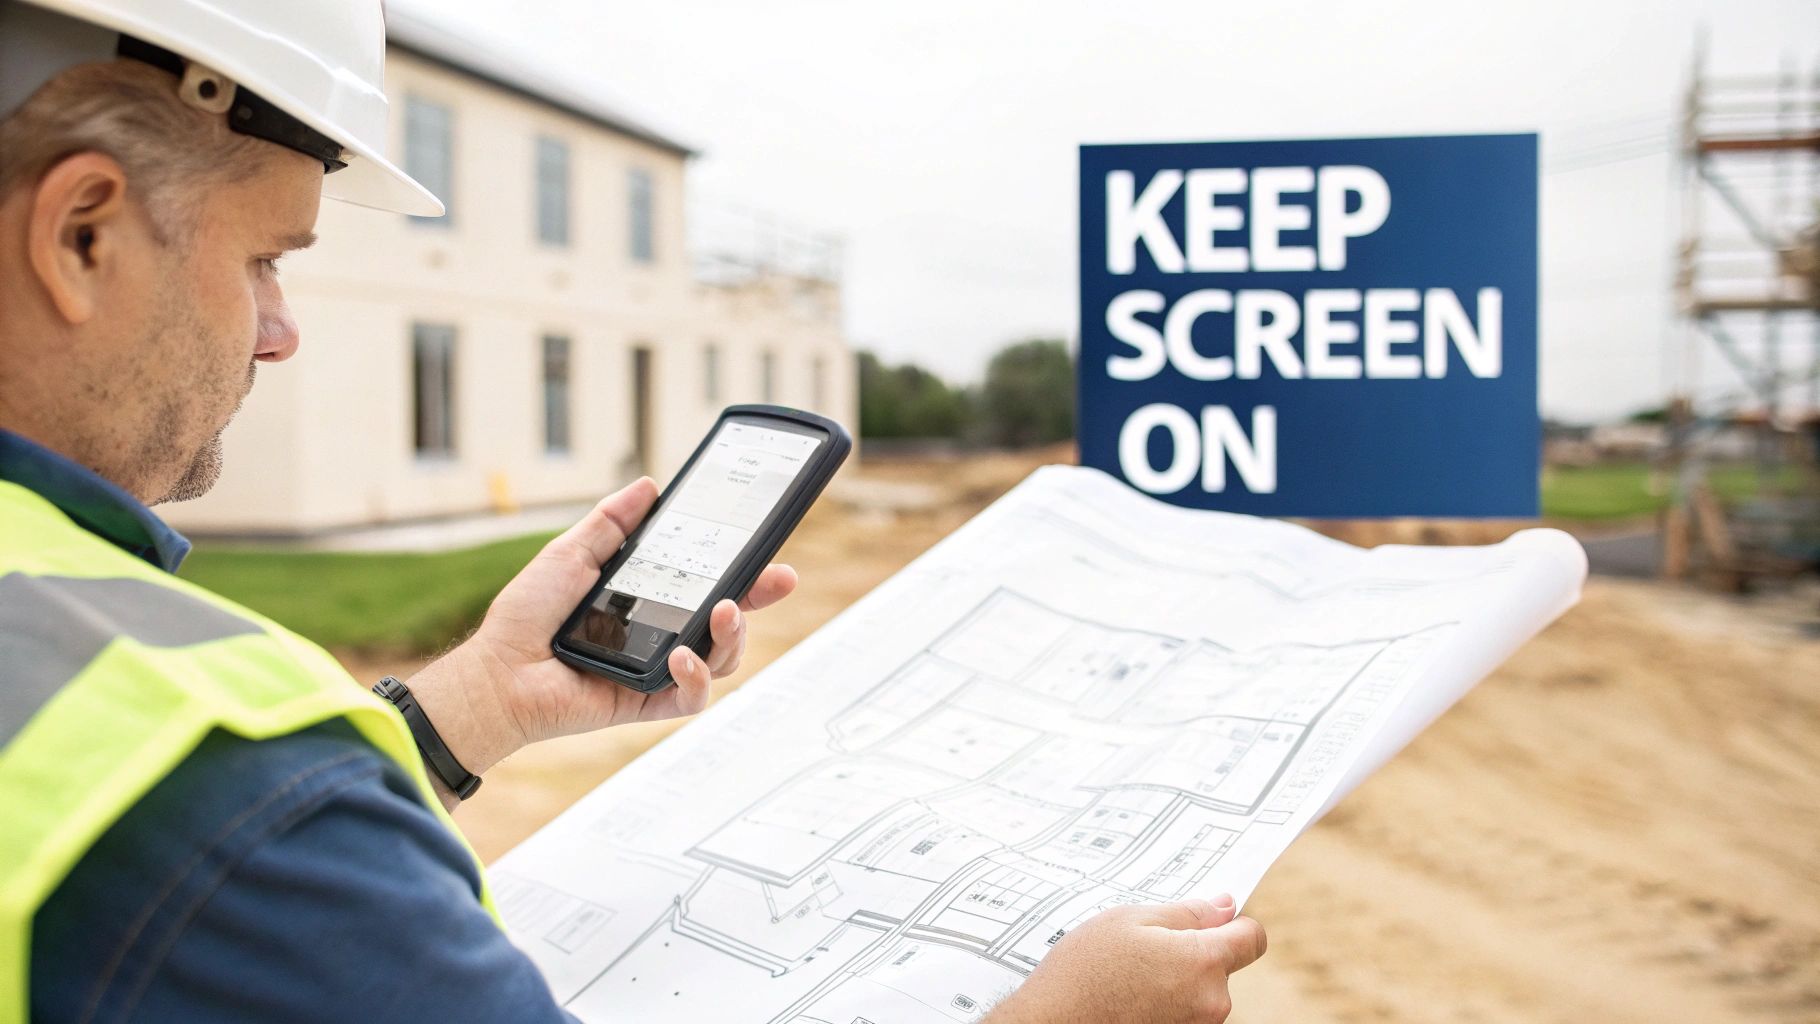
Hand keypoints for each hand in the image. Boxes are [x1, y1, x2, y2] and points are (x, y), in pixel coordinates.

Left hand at [406, 478, 797, 781]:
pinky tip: (683, 657)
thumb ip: (610, 523)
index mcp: (649, 599)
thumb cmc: (528, 615)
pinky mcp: (648, 702)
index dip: (744, 570)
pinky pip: (691, 697)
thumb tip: (648, 487)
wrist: (500, 668)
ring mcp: (658, 670)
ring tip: (724, 614)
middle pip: (728, 621)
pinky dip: (697, 677)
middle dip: (759, 599)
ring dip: (733, 636)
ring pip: (721, 659)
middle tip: (776, 580)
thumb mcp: (572, 553)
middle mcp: (661, 634)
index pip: (708, 582)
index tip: (769, 552)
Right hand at [985, 896, 1265, 1023]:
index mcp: (1203, 961)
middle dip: (1192, 954)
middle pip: (1221, 968)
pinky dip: (1164, 1007)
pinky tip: (1129, 1001)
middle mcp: (1211, 1003)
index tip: (1213, 922)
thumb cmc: (1084, 970)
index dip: (1236, 924)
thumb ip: (1185, 913)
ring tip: (1130, 978)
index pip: (1253, 938)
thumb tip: (1225, 907)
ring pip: (1200, 993)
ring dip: (1176, 983)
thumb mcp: (1129, 921)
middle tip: (1145, 950)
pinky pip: (1184, 1015)